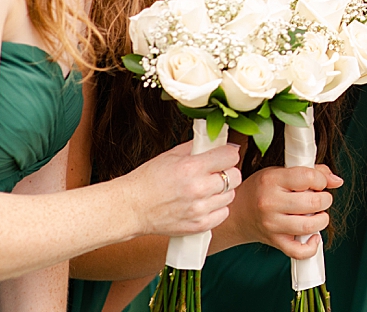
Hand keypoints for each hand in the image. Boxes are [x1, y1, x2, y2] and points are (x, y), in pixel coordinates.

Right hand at [119, 141, 241, 237]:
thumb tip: (217, 141)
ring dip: (223, 190)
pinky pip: (224, 213)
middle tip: (216, 172)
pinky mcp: (199, 225)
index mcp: (192, 168)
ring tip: (208, 189)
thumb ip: (197, 147)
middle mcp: (198, 189)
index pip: (230, 156)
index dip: (228, 154)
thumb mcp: (171, 155)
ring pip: (231, 195)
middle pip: (235, 177)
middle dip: (228, 171)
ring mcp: (199, 209)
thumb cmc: (148, 180)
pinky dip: (218, 208)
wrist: (131, 208)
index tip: (223, 156)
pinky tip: (205, 203)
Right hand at [228, 164, 342, 258]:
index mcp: (272, 180)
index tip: (319, 183)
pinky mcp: (275, 242)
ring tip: (318, 214)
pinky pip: (299, 251)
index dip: (321, 180)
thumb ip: (310, 171)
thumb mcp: (280, 172)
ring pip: (310, 226)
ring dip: (322, 219)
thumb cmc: (261, 189)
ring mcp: (272, 225)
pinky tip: (313, 236)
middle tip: (321, 197)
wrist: (236, 212)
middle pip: (312, 202)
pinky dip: (312, 246)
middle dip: (325, 199)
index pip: (307, 178)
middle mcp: (270, 203)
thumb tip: (337, 181)